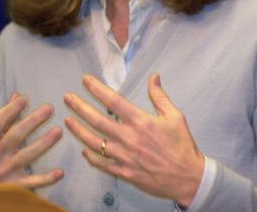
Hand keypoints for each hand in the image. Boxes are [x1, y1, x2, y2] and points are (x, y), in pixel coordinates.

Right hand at [0, 92, 63, 188]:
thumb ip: (4, 118)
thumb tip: (17, 95)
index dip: (10, 110)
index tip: (24, 98)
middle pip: (15, 135)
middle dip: (32, 121)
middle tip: (49, 109)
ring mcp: (5, 171)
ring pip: (26, 156)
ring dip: (43, 143)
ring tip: (58, 131)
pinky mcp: (14, 187)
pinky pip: (33, 182)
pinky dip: (47, 178)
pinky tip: (60, 172)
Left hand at [64, 74, 203, 206]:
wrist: (189, 178)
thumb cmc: (182, 145)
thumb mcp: (175, 116)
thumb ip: (160, 96)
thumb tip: (154, 76)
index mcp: (140, 121)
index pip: (113, 101)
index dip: (96, 89)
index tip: (85, 80)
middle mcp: (128, 138)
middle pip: (97, 120)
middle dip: (79, 107)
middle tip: (67, 98)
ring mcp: (124, 156)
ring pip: (94, 142)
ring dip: (78, 130)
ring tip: (67, 120)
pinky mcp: (124, 172)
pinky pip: (102, 164)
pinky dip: (91, 157)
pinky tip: (83, 150)